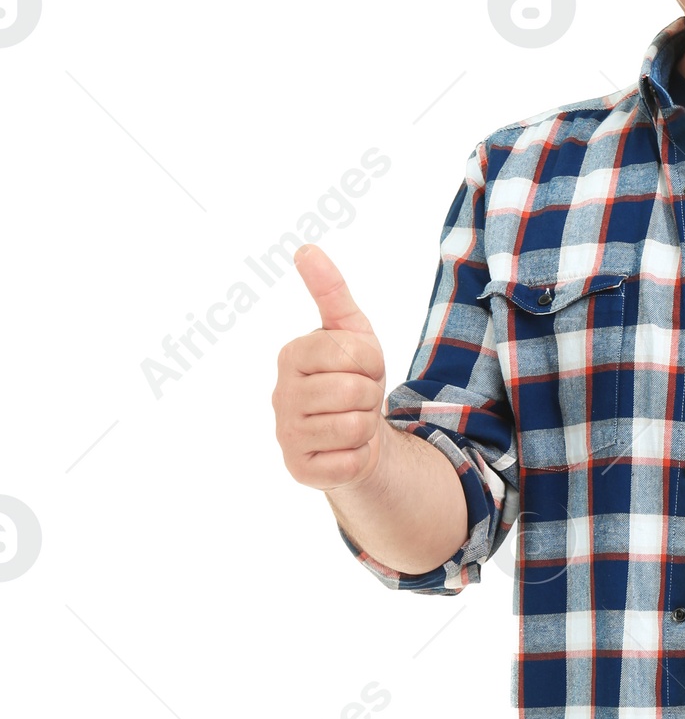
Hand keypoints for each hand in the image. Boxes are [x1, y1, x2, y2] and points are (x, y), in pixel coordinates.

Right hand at [272, 245, 388, 491]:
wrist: (357, 432)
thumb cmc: (353, 376)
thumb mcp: (351, 331)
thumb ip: (331, 290)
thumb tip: (306, 249)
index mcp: (291, 355)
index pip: (352, 352)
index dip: (371, 360)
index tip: (361, 366)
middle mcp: (280, 395)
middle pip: (354, 391)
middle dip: (370, 394)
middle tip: (358, 397)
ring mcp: (286, 435)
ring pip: (354, 428)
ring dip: (367, 425)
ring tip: (352, 420)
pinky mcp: (300, 469)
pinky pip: (350, 462)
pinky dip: (360, 456)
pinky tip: (346, 449)